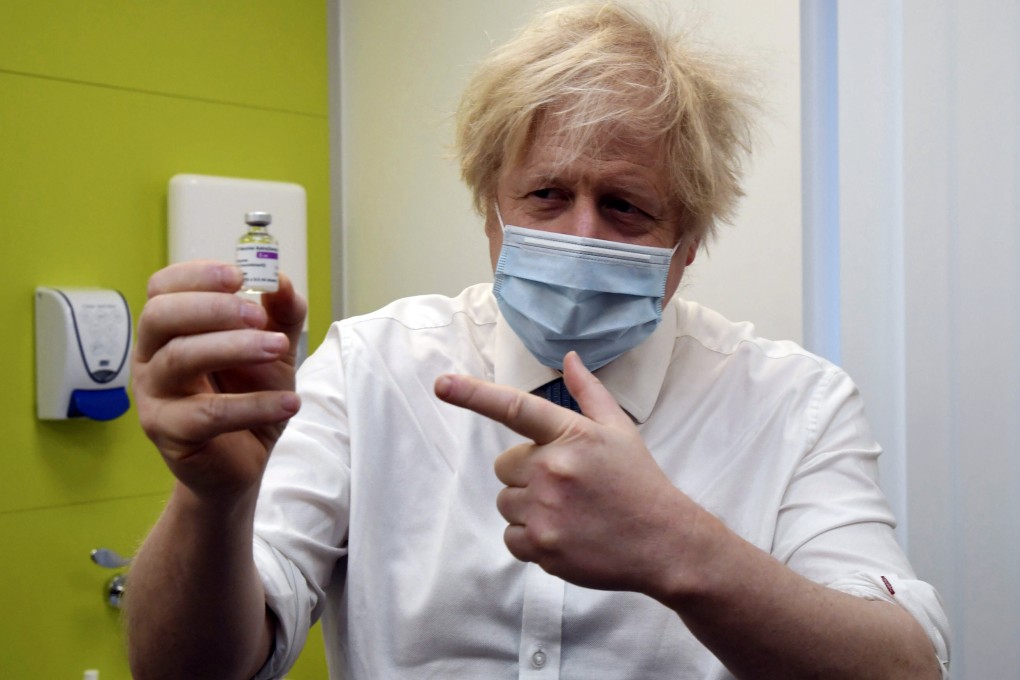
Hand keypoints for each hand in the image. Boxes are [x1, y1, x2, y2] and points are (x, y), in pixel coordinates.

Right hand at [132, 260, 306, 503]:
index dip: (197, 276)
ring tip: (278, 349)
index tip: (240, 275)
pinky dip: (253, 404)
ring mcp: (154, 396)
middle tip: (258, 315)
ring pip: (180, 359)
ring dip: (234, 347)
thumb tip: (280, 280)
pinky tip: (289, 403)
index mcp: (169, 330)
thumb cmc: (250, 394)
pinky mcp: (169, 433)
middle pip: (160, 316)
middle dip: (212, 308)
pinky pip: (208, 414)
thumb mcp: (273, 348)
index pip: (163, 288)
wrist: (245, 460)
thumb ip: (281, 314)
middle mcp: (151, 358)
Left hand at [434, 351, 696, 595]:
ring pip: (506, 502)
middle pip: (505, 465)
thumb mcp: (619, 430)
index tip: (441, 384)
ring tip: (569, 511)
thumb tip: (570, 358)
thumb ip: (589, 393)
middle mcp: (553, 469)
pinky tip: (563, 534)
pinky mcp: (542, 546)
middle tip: (565, 485)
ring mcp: (546, 510)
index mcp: (571, 434)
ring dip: (528, 506)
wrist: (665, 542)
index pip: (515, 407)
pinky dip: (529, 538)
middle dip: (526, 473)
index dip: (474, 394)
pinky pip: (510, 537)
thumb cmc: (639, 482)